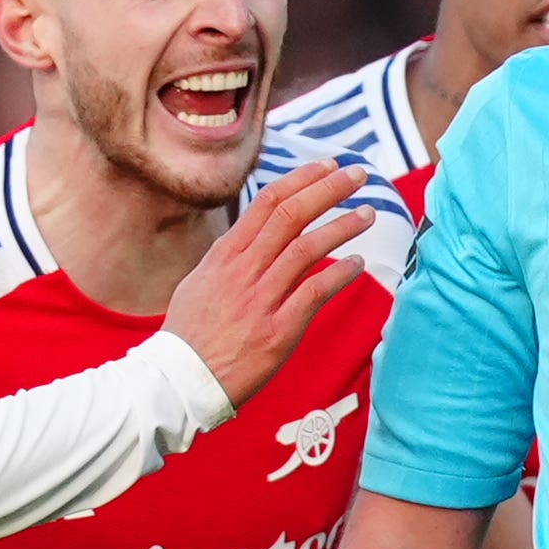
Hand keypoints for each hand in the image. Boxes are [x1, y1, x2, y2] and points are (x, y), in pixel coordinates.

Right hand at [162, 162, 374, 409]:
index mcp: (225, 254)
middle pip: (291, 215)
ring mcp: (260, 299)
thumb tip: (249, 235)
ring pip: (307, 248)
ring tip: (368, 215)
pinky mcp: (278, 330)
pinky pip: (315, 292)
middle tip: (358, 175)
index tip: (327, 166)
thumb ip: (228, 257)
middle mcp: (243, 270)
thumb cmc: (189, 335)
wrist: (180, 382)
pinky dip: (340, 274)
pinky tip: (357, 264)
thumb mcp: (199, 282)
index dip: (302, 179)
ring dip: (342, 227)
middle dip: (329, 189)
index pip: (268, 202)